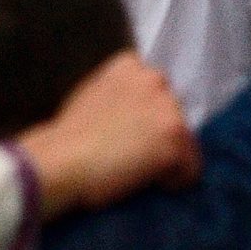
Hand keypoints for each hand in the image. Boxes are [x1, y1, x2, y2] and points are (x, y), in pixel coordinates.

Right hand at [16, 51, 199, 214]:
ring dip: (167, 158)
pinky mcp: (175, 138)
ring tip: (138, 173)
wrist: (60, 161)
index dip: (145, 118)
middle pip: (173, 114)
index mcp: (129, 64)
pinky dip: (175, 181)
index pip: (155, 92)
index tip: (128, 136)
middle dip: (158, 135)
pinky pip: (191, 169)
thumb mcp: (91, 96)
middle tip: (133, 157)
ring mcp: (168, 108)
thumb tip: (133, 116)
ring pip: (185, 141)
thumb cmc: (65, 138)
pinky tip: (150, 185)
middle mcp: (154, 79)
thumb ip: (118, 96)